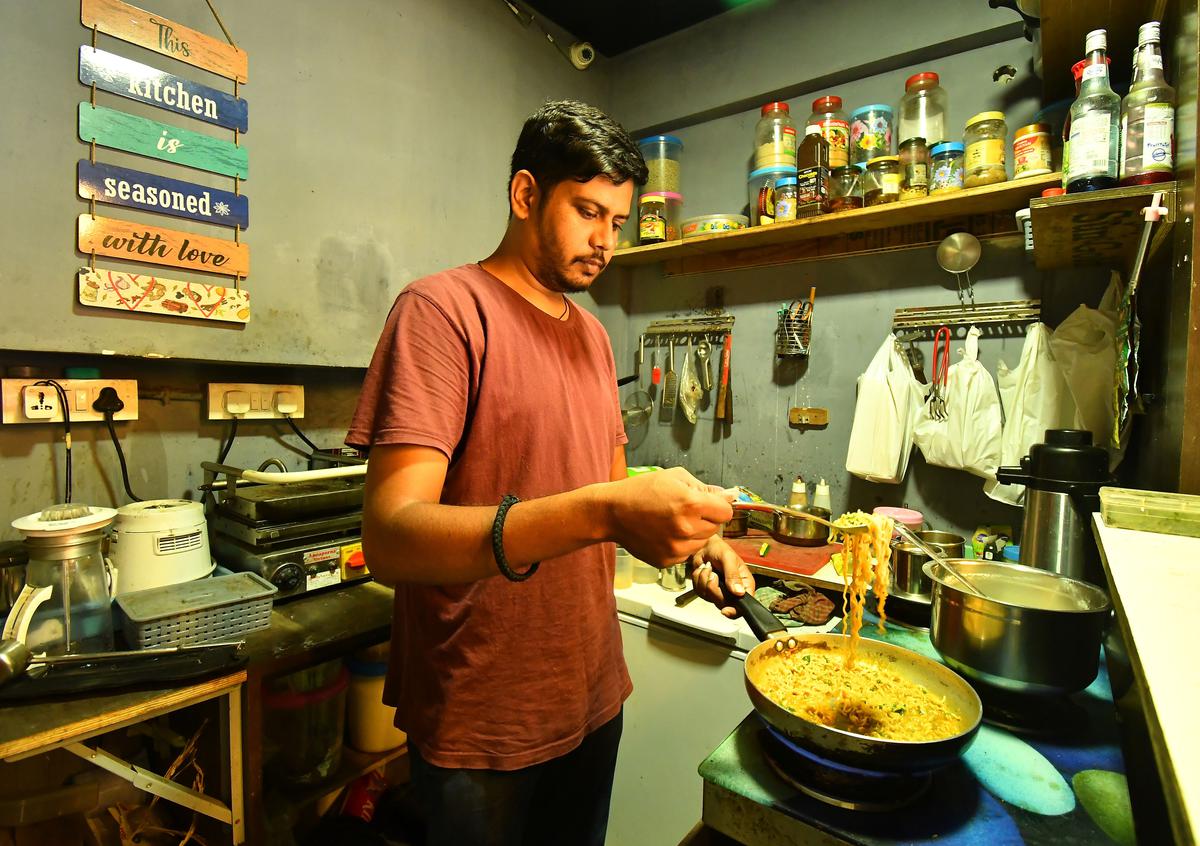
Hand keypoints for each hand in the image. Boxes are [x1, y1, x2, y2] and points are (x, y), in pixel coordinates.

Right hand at [604, 468, 732, 565]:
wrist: (612, 512)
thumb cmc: (641, 490)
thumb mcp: (675, 477)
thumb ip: (705, 488)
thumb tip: (729, 495)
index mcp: (691, 504)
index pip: (726, 512)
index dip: (718, 506)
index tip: (709, 504)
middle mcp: (686, 528)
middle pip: (715, 527)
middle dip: (705, 518)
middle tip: (684, 511)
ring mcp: (676, 548)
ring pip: (702, 542)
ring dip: (694, 533)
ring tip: (672, 522)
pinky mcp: (667, 560)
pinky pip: (686, 554)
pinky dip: (680, 545)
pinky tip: (664, 533)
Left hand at [687, 536, 755, 618]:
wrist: (705, 546)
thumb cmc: (720, 549)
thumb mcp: (728, 558)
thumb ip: (733, 575)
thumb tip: (739, 592)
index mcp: (744, 584)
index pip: (744, 605)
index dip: (735, 611)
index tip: (725, 610)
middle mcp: (733, 591)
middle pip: (723, 603)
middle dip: (713, 588)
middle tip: (713, 574)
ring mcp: (719, 592)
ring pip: (708, 597)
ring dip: (704, 580)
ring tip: (708, 568)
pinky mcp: (707, 590)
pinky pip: (699, 592)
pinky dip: (697, 579)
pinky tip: (702, 570)